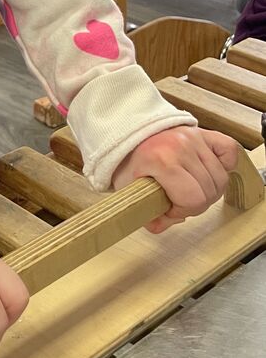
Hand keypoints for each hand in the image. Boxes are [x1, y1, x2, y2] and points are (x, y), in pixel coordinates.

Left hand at [112, 126, 237, 232]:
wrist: (128, 135)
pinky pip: (229, 151)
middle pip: (209, 191)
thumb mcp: (131, 190)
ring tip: (189, 186)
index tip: (170, 207)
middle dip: (195, 202)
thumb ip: (147, 212)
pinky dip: (224, 165)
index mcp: (161, 160)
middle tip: (179, 197)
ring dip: (208, 188)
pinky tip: (206, 171)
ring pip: (221, 177)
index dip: (183, 210)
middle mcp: (181, 145)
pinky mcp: (204, 132)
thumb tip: (159, 225)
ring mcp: (194, 136)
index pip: (194, 199)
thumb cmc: (131, 163)